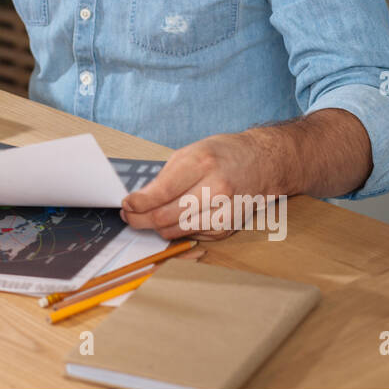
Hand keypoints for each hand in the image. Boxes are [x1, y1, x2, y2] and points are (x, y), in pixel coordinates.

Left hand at [119, 131, 278, 240]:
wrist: (261, 163)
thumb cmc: (222, 154)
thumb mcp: (189, 152)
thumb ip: (164, 177)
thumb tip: (139, 200)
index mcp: (202, 163)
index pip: (161, 192)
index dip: (138, 203)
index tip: (126, 205)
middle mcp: (215, 188)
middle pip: (165, 216)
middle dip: (140, 219)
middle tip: (130, 216)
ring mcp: (224, 211)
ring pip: (176, 231)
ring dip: (157, 227)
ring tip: (149, 217)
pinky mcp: (228, 227)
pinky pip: (192, 235)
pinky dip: (179, 230)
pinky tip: (177, 218)